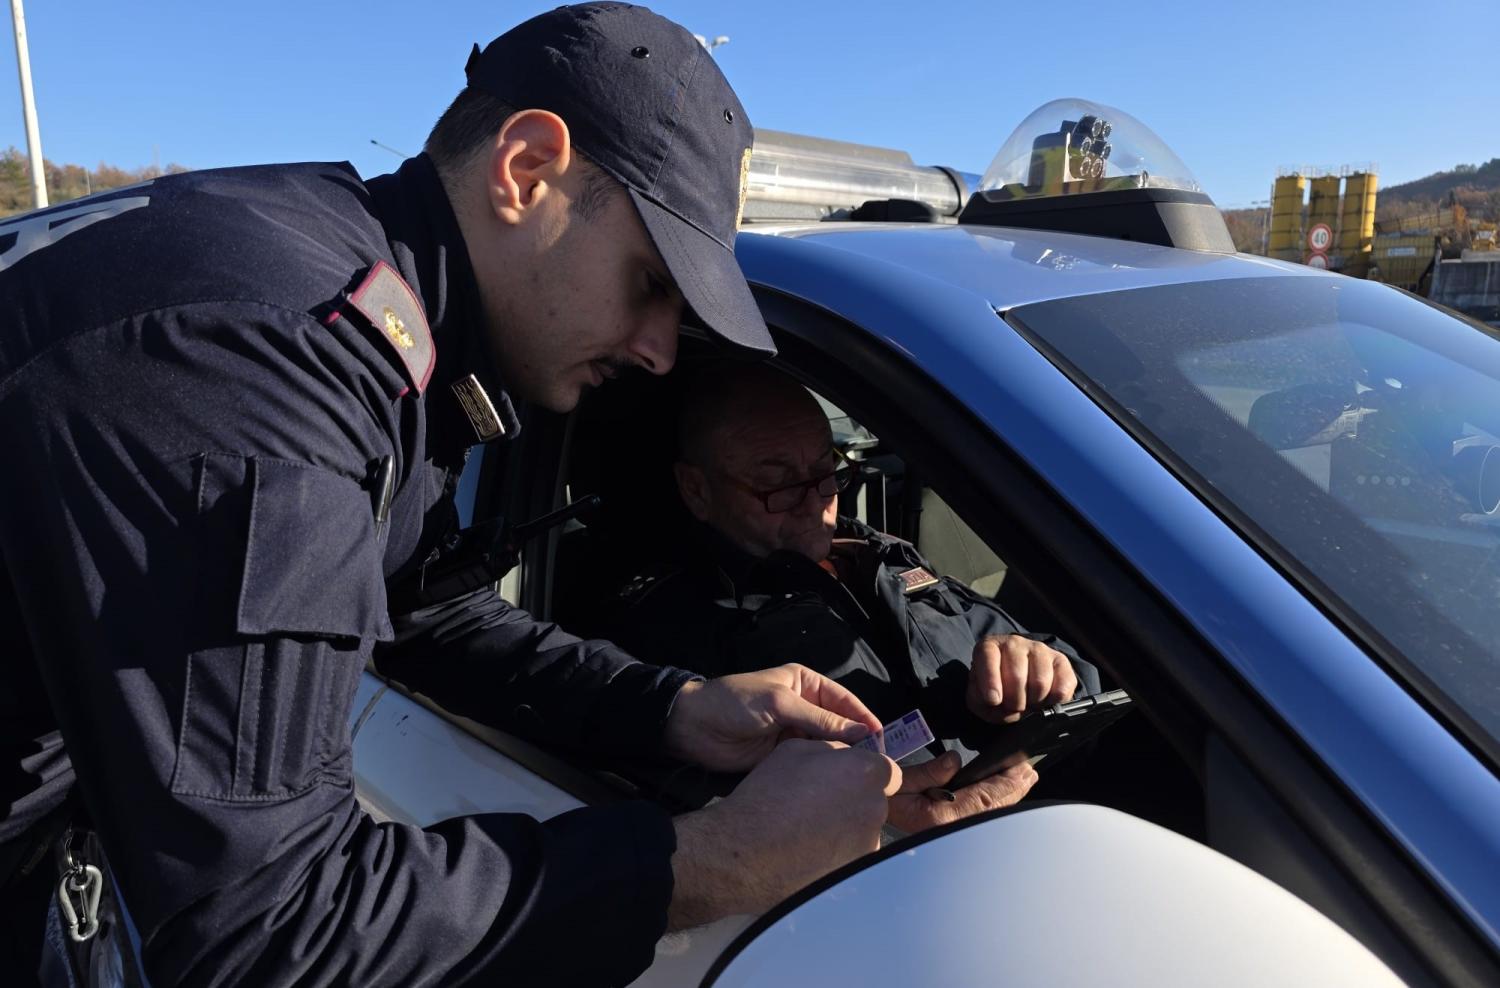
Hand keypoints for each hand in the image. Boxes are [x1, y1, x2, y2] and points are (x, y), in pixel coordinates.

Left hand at [663, 663, 882, 771]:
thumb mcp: (779, 704)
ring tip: (863, 778)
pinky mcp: (784, 758)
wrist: (692, 727)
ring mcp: (795, 734)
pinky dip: (824, 773)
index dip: (865, 719)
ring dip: (842, 761)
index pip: (845, 701)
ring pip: (828, 748)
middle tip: (879, 765)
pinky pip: (811, 764)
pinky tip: (838, 785)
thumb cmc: (734, 702)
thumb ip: (820, 719)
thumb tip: (861, 734)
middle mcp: (805, 708)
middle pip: (840, 726)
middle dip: (857, 743)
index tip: (884, 741)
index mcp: (806, 685)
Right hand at [669, 739, 899, 928]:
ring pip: (864, 829)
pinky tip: (810, 850)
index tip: (848, 778)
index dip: (867, 773)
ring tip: (811, 829)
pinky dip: (838, 852)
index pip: (888, 770)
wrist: (746, 852)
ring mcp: (868, 843)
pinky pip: (853, 855)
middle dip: (856, 799)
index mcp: (865, 773)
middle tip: (822, 802)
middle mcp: (875, 808)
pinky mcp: (855, 872)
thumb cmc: (768, 796)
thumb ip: (831, 750)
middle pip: (876, 800)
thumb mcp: (795, 750)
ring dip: (847, 827)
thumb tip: (845, 756)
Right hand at [886, 750, 1036, 832]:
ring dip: (1009, 797)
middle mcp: (951, 830)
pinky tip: (1005, 795)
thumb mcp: (899, 780)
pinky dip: (998, 805)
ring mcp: (952, 834)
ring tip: (1024, 780)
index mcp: (940, 817)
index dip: (1006, 783)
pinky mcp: (950, 832)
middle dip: (1014, 790)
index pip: (984, 799)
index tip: (1022, 769)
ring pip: (991, 816)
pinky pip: (982, 819)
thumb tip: (955, 762)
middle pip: (993, 809)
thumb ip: (929, 772)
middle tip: (1030, 773)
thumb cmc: (881, 798)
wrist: (868, 817)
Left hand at [967, 635, 1076, 723]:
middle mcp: (1015, 643)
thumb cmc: (997, 690)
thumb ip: (979, 699)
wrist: (1020, 687)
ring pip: (1040, 683)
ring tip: (1028, 701)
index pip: (988, 657)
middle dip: (1013, 701)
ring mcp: (1040, 650)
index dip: (990, 681)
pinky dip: (1052, 702)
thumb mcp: (979, 697)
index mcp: (989, 647)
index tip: (993, 700)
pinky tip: (1043, 699)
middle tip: (1013, 705)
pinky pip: (1061, 689)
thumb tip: (994, 698)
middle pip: (1016, 676)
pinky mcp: (1061, 662)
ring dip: (1033, 702)